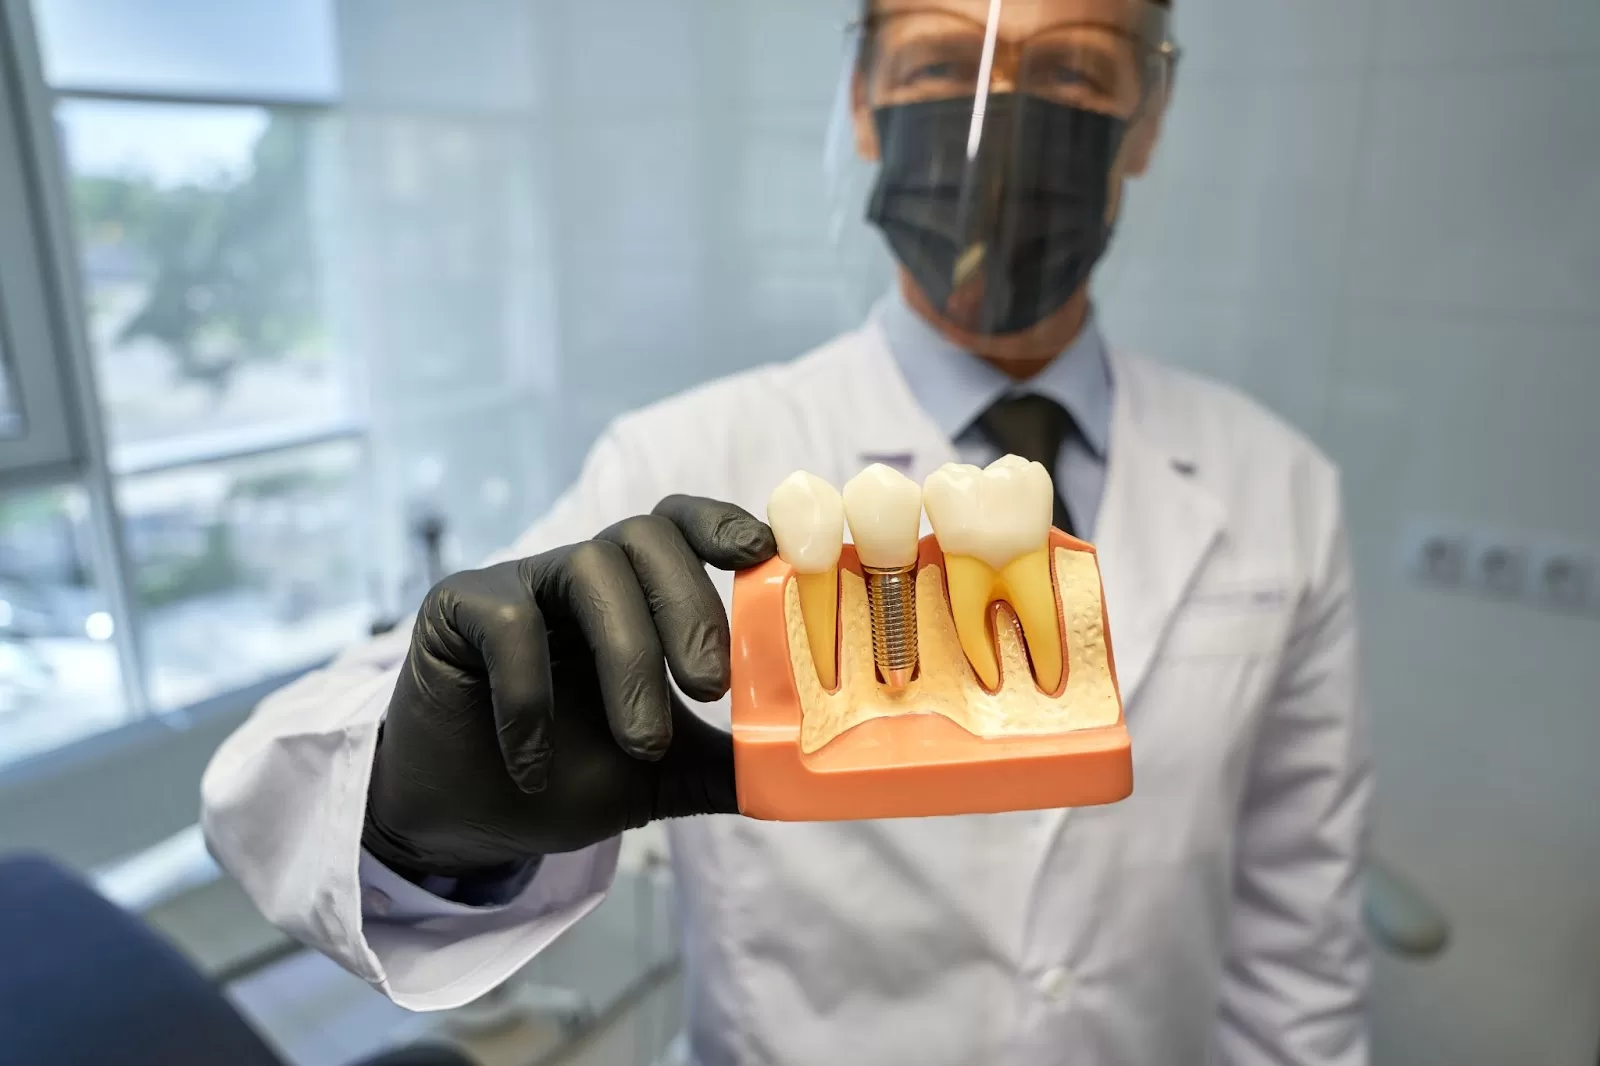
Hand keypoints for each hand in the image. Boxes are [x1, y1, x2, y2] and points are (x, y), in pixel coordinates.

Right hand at [362, 495, 776, 880]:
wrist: (468, 818)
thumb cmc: (569, 777)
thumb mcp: (665, 772)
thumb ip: (731, 759)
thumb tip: (814, 769)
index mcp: (637, 592)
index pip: (685, 526)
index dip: (726, 522)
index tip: (767, 551)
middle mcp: (582, 573)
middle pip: (646, 536)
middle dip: (690, 606)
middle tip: (712, 688)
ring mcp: (518, 582)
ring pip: (586, 567)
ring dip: (628, 655)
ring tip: (643, 743)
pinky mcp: (456, 606)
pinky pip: (508, 622)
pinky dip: (531, 695)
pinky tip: (536, 763)